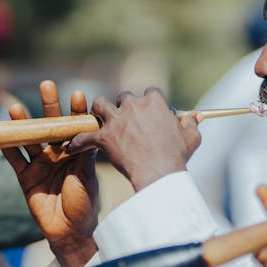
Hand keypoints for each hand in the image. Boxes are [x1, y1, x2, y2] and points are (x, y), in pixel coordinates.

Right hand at [2, 80, 99, 266]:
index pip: (77, 126)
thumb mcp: (86, 175)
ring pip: (30, 138)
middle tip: (47, 85)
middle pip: (52, 125)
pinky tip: (0, 132)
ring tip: (14, 107)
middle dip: (50, 106)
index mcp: (78, 151)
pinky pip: (14, 159)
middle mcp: (59, 153)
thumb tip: (87, 131)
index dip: (77, 111)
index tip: (78, 95)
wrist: (70, 230)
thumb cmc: (84, 202)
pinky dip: (7, 146)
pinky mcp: (25, 176)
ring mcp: (41, 163)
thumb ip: (83, 154)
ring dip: (23, 123)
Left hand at [67, 88, 200, 190]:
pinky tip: (71, 147)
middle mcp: (133, 105)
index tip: (149, 113)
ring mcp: (116, 120)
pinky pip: (84, 136)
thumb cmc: (177, 156)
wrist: (160, 173)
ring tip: (99, 121)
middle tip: (125, 121)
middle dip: (123, 107)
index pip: (150, 92)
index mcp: (154, 102)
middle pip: (123, 97)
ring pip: (99, 105)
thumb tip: (195, 118)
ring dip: (99, 112)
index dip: (149, 103)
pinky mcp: (104, 137)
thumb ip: (191, 124)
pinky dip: (78, 142)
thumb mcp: (191, 138)